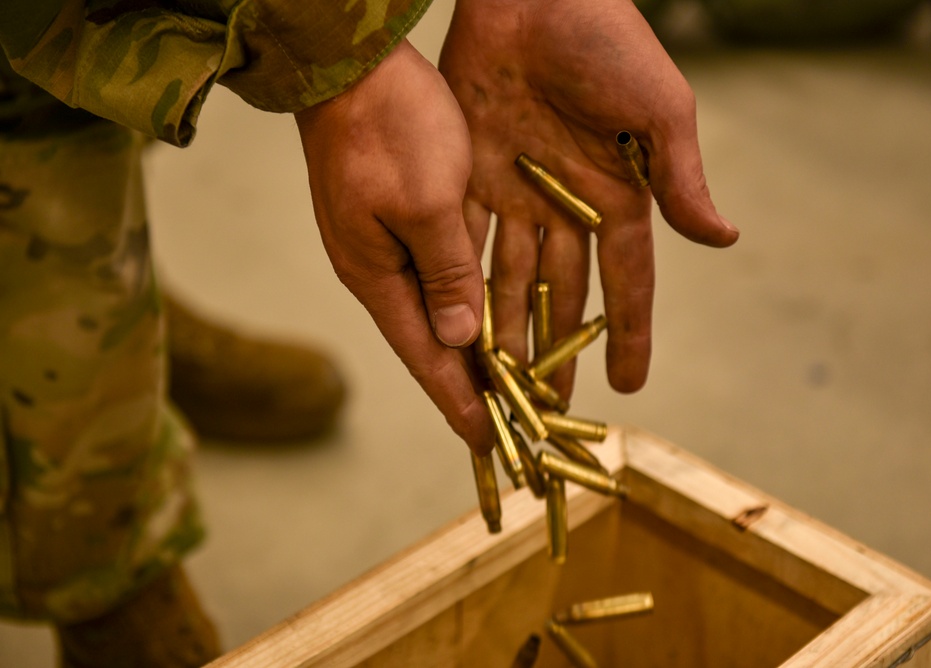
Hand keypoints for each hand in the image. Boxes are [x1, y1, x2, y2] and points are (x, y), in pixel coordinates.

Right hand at [295, 41, 492, 453]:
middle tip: (511, 427)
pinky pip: (439, 275)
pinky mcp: (396, 217)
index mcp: (378, 275)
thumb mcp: (427, 203)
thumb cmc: (389, 125)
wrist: (349, 62)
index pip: (426, 359)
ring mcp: (384, 244)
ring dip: (473, 349)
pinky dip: (466, 303)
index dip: (460, 403)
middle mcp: (377, 270)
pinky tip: (490, 315)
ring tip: (510, 383)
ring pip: (437, 311)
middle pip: (430, 344)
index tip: (491, 447)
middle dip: (470, 387)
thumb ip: (446, 274)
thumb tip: (459, 339)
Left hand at [440, 0, 738, 396]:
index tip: (630, 386)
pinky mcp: (470, 174)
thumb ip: (681, 178)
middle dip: (558, 350)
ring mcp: (517, 192)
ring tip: (501, 386)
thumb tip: (724, 241)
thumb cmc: (607, 40)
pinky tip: (454, 326)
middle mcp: (568, 204)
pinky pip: (465, 241)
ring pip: (510, 280)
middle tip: (550, 408)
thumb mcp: (658, 110)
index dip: (631, 334)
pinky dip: (458, 283)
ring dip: (506, 332)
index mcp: (620, 194)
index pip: (628, 281)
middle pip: (564, 295)